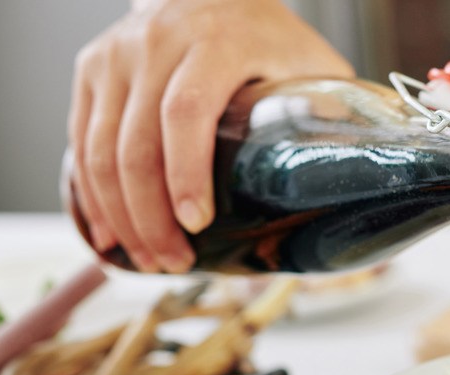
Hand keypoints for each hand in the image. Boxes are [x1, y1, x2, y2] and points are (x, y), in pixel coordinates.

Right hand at [69, 0, 353, 271]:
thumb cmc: (271, 37)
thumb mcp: (312, 65)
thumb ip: (332, 115)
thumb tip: (368, 187)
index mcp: (217, 40)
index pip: (186, 112)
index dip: (186, 175)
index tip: (196, 224)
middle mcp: (157, 40)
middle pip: (137, 142)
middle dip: (151, 215)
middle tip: (175, 261)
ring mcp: (118, 54)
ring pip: (101, 147)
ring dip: (121, 214)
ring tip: (148, 259)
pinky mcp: (93, 69)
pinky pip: (81, 139)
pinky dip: (91, 192)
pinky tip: (110, 231)